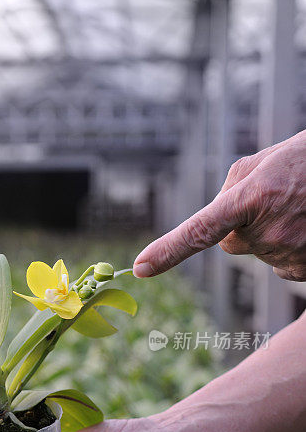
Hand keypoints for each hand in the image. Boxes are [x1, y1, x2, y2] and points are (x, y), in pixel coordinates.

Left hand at [133, 130, 305, 281]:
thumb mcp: (265, 160)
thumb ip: (231, 188)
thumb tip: (214, 226)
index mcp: (252, 197)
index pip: (199, 230)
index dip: (168, 250)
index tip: (141, 268)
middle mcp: (268, 231)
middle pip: (230, 243)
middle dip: (242, 225)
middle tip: (277, 199)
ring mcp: (288, 254)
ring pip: (257, 252)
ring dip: (269, 235)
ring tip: (300, 209)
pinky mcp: (303, 271)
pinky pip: (279, 264)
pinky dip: (288, 250)